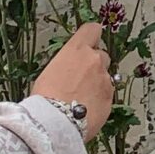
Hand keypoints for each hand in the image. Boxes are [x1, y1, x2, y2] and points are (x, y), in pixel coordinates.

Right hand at [32, 22, 113, 139]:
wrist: (54, 124)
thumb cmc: (45, 99)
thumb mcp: (49, 72)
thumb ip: (67, 64)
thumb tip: (69, 69)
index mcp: (77, 49)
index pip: (92, 29)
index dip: (91, 36)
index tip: (89, 40)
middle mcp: (94, 60)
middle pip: (101, 55)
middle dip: (94, 65)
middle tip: (81, 78)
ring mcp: (105, 79)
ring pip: (106, 76)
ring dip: (97, 84)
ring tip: (81, 98)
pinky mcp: (110, 98)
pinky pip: (107, 95)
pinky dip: (100, 100)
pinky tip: (86, 109)